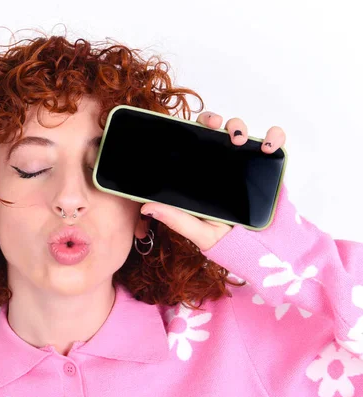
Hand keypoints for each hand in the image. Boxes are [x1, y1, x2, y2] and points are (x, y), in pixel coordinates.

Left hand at [139, 112, 286, 251]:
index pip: (190, 144)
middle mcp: (221, 163)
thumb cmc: (229, 240)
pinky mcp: (269, 165)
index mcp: (201, 174)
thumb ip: (177, 219)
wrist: (264, 250)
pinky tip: (267, 146)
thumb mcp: (200, 231)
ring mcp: (245, 162)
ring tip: (238, 140)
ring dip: (238, 126)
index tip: (186, 127)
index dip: (187, 130)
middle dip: (211, 120)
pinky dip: (274, 136)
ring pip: (240, 131)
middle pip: (214, 131)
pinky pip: (274, 142)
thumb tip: (147, 207)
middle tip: (213, 126)